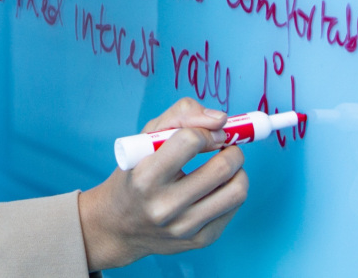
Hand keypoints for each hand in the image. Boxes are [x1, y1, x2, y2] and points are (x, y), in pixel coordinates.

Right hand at [76, 98, 249, 270]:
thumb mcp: (144, 139)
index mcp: (145, 176)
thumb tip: (221, 120)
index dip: (206, 130)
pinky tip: (217, 186)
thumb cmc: (134, 174)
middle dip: (232, 149)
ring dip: (238, 170)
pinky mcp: (200, 240)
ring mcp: (184, 227)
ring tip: (226, 165)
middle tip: (226, 145)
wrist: (120, 227)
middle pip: (221, 168)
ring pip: (236, 191)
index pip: (189, 141)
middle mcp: (164, 206)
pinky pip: (233, 208)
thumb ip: (180, 116)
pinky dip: (231, 190)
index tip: (209, 132)